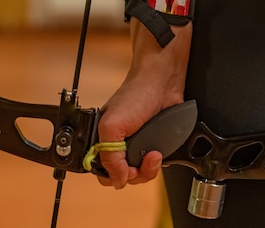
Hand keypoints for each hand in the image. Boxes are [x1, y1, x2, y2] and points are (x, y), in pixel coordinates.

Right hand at [96, 20, 191, 188]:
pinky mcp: (152, 145)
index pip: (104, 172)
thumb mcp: (113, 126)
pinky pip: (153, 165)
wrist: (162, 84)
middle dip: (137, 173)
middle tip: (146, 158)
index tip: (129, 168)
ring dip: (150, 168)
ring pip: (139, 173)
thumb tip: (117, 180)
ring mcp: (136, 146)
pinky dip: (158, 163)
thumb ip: (110, 156)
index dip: (117, 175)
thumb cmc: (136, 95)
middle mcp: (118, 145)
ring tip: (155, 152)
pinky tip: (159, 151)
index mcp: (102, 140)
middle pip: (123, 176)